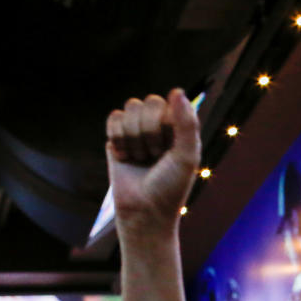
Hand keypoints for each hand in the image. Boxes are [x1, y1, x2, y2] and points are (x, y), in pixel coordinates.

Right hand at [105, 89, 200, 231]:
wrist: (144, 210)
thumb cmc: (170, 186)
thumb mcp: (186, 156)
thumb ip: (186, 123)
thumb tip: (177, 90)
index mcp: (181, 126)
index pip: (172, 102)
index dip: (167, 124)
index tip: (170, 148)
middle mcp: (161, 124)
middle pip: (149, 101)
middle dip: (150, 131)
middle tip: (155, 156)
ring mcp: (139, 129)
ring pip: (130, 108)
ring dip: (135, 137)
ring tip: (142, 158)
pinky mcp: (118, 137)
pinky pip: (114, 117)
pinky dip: (118, 138)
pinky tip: (125, 156)